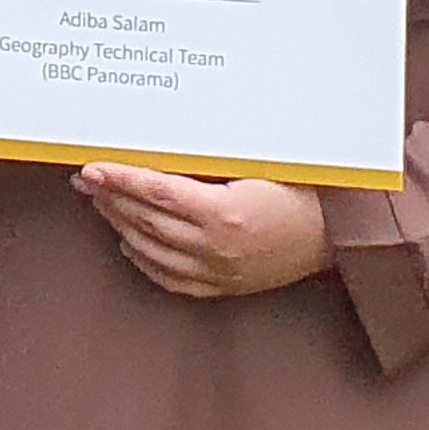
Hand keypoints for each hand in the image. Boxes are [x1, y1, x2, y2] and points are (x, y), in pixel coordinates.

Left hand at [74, 163, 333, 298]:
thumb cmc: (305, 189)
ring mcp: (221, 271)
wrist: (342, 233)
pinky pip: (173, 279)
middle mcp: (218, 247)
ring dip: (121, 225)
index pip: (157, 193)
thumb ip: (211, 160)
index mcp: (226, 213)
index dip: (121, 179)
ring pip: (154, 250)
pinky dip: (145, 260)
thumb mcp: (260, 165)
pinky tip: (129, 242)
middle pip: (148, 221)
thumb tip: (162, 143)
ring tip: (101, 203)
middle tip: (86, 179)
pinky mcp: (226, 287)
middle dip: (111, 198)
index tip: (92, 168)